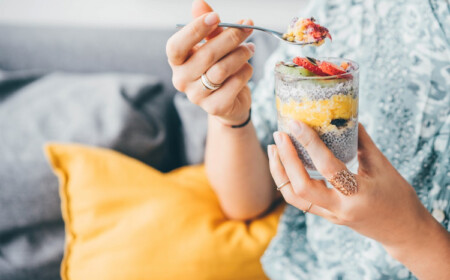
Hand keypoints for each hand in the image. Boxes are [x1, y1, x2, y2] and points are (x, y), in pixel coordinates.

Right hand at [166, 0, 254, 125]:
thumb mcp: (212, 44)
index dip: (195, 30)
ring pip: (222, 69)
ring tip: (250, 48)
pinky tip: (247, 68)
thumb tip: (198, 3)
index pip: (177, 46)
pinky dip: (245, 72)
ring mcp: (196, 96)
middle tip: (247, 27)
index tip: (216, 16)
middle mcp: (181, 80)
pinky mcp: (214, 107)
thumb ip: (207, 26)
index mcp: (177, 62)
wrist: (229, 101)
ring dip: (241, 54)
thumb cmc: (217, 67)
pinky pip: (234, 83)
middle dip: (231, 37)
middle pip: (206, 55)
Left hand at [267, 121, 447, 255]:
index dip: (309, 143)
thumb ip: (362, 142)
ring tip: (273, 148)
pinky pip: (300, 200)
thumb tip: (345, 117)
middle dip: (286, 159)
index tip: (295, 123)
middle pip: (301, 188)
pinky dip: (288, 181)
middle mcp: (340, 208)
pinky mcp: (326, 216)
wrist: (403, 232)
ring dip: (280, 172)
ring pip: (294, 198)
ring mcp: (330, 215)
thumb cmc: (398, 197)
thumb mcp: (383, 167)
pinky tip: (284, 164)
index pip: (328, 166)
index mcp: (358, 194)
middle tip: (278, 134)